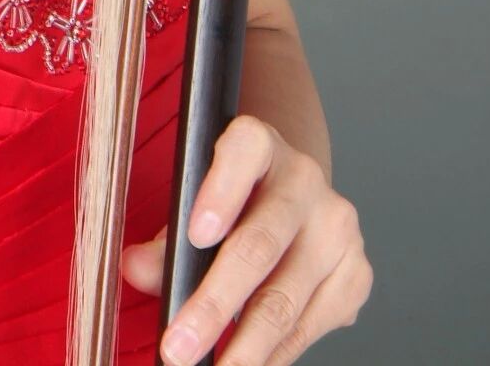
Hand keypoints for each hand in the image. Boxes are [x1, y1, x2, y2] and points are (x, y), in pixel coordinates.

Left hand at [119, 114, 372, 364]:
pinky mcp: (355, 275)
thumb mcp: (195, 204)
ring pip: (285, 298)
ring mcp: (337, 229)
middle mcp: (305, 180)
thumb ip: (165, 238)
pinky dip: (273, 356)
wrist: (292, 202)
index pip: (244, 149)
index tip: (195, 235)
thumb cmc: (233, 204)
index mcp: (261, 144)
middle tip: (178, 346)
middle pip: (260, 244)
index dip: (221, 190)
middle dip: (215, 303)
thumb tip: (135, 268)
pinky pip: (309, 327)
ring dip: (243, 346)